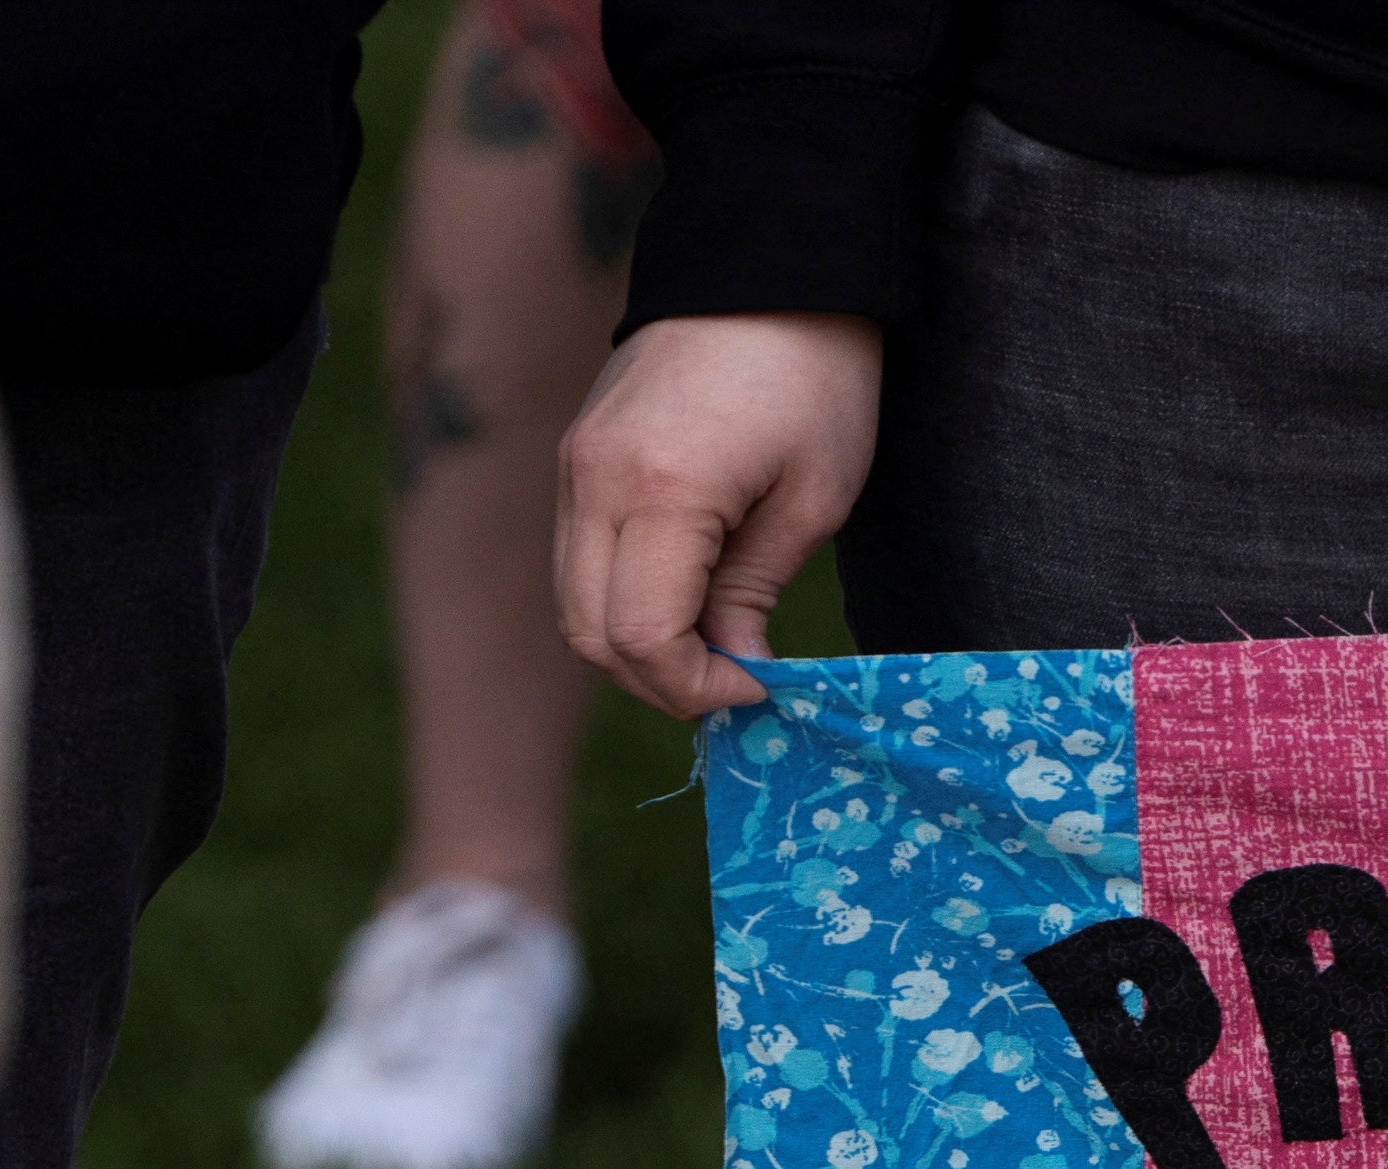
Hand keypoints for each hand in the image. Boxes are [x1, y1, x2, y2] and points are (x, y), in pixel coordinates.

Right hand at [557, 312, 881, 718]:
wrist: (767, 260)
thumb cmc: (815, 374)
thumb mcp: (812, 498)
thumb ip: (756, 591)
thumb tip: (735, 665)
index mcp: (660, 490)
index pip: (640, 635)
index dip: (697, 686)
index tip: (761, 688)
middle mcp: (594, 481)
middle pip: (589, 631)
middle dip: (660, 680)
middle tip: (735, 685)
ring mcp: (575, 465)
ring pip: (573, 601)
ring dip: (636, 645)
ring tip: (715, 648)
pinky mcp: (578, 454)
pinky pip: (579, 556)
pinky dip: (622, 598)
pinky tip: (689, 600)